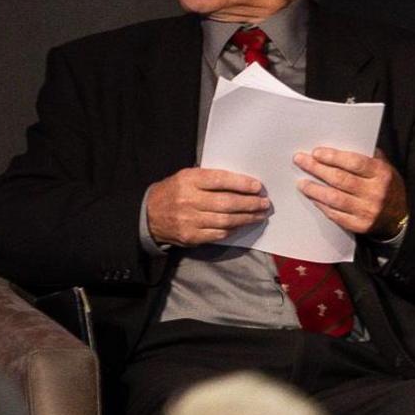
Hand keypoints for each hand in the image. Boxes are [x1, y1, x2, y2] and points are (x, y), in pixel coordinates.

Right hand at [144, 166, 269, 246]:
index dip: (241, 183)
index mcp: (188, 180)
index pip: (219, 180)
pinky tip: (242, 224)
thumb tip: (241, 183)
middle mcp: (188, 200)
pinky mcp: (191, 236)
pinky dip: (233, 229)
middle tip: (264, 203)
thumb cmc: (174, 192)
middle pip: (227, 203)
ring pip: (226, 220)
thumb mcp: (186, 177)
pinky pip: (219, 234)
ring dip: (247, 218)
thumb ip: (209, 179)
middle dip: (250, 203)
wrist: (149, 214)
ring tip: (259, 214)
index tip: (257, 186)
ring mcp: (189, 220)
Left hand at [294, 145, 406, 241]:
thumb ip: (368, 156)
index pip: (354, 163)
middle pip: (340, 179)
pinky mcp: (360, 226)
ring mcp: (368, 211)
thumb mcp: (386, 167)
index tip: (316, 152)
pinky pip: (336, 215)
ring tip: (302, 182)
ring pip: (335, 198)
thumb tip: (341, 143)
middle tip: (301, 161)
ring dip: (315, 189)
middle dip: (316, 169)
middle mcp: (375, 193)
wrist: (400, 219)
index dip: (333, 157)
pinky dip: (322, 205)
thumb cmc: (388, 188)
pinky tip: (313, 198)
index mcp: (382, 174)